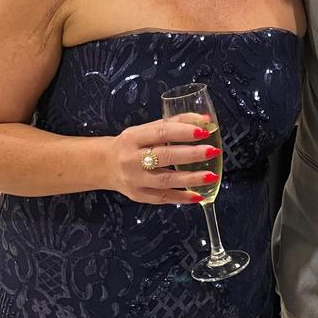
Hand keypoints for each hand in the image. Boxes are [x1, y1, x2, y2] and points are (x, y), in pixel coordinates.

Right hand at [104, 113, 220, 203]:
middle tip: (212, 151)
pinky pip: (163, 198)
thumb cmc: (130, 144)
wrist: (104, 165)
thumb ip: (173, 123)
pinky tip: (198, 195)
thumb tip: (204, 119)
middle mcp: (132, 159)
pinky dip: (182, 198)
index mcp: (133, 137)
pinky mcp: (138, 195)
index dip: (183, 132)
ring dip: (191, 179)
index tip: (204, 131)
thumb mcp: (145, 129)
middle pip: (164, 157)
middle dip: (191, 155)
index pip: (160, 133)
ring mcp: (135, 179)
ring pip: (165, 181)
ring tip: (211, 175)